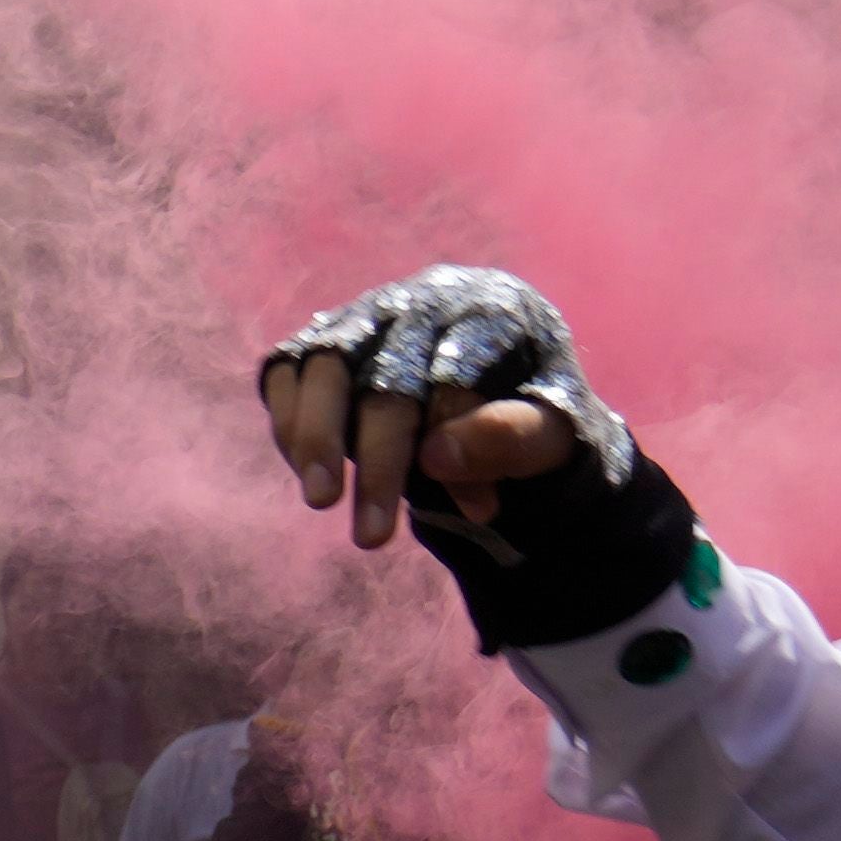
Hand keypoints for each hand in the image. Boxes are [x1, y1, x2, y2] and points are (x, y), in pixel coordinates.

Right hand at [260, 264, 635, 558]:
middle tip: (373, 539)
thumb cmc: (528, 408)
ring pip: (325, 367)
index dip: (465, 446)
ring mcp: (364, 315)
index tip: (481, 512)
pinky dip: (290, 425)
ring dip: (315, 438)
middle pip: (388, 377)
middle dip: (381, 462)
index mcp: (490, 310)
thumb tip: (435, 458)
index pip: (461, 376)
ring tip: (321, 500)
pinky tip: (311, 474)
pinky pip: (288, 374)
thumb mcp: (552, 429)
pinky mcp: (321, 337)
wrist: (496, 376)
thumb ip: (513, 438)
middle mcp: (419, 301)